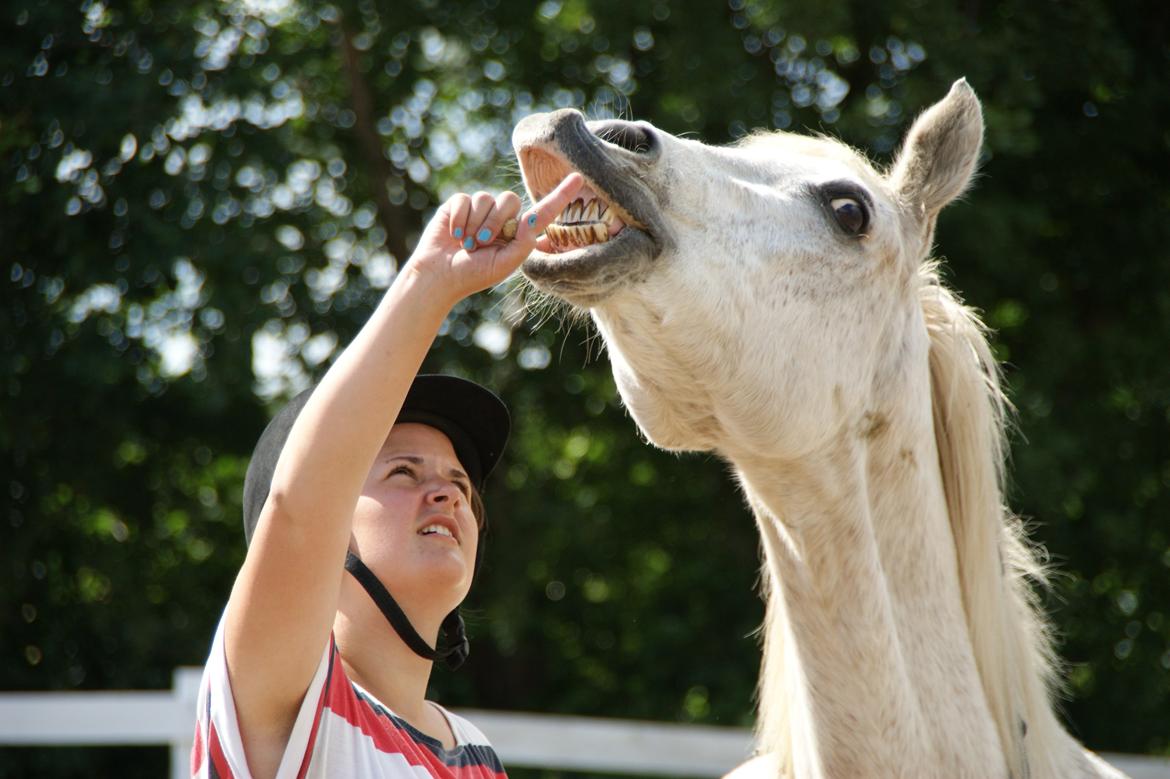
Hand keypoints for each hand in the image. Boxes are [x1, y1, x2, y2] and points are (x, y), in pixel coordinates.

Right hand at [405, 173, 583, 306]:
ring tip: (467, 243)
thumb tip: (533, 221)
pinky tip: (454, 234)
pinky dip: (460, 219)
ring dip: (476, 223)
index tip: (579, 178)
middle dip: (496, 222)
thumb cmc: (473, 275)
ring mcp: (480, 210)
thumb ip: (523, 243)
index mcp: (517, 234)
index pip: (543, 212)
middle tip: (482, 244)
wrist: (438, 276)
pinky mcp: (459, 205)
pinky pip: (466, 199)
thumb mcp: (504, 264)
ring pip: (487, 198)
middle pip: (510, 199)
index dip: (561, 196)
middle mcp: (501, 218)